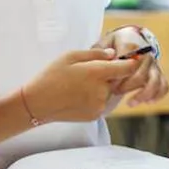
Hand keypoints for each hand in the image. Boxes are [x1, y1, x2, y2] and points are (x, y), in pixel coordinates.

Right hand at [23, 48, 140, 121]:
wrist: (38, 103)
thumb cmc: (51, 76)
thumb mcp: (70, 56)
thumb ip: (96, 54)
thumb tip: (114, 55)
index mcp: (97, 73)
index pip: (127, 68)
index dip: (130, 62)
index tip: (129, 59)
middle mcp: (102, 91)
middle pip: (119, 80)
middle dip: (111, 74)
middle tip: (90, 72)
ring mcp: (100, 105)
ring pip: (111, 92)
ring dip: (104, 86)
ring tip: (82, 84)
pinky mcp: (96, 115)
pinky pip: (103, 102)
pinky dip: (97, 97)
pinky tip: (80, 95)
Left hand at [96, 27, 168, 107]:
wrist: (130, 37)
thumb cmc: (114, 44)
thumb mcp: (104, 42)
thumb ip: (100, 52)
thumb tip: (103, 62)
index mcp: (131, 45)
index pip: (127, 63)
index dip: (118, 76)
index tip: (108, 84)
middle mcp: (145, 54)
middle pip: (140, 75)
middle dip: (127, 87)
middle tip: (114, 92)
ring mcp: (154, 64)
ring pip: (155, 81)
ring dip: (143, 95)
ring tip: (130, 103)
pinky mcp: (158, 72)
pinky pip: (164, 85)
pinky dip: (158, 95)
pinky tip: (147, 102)